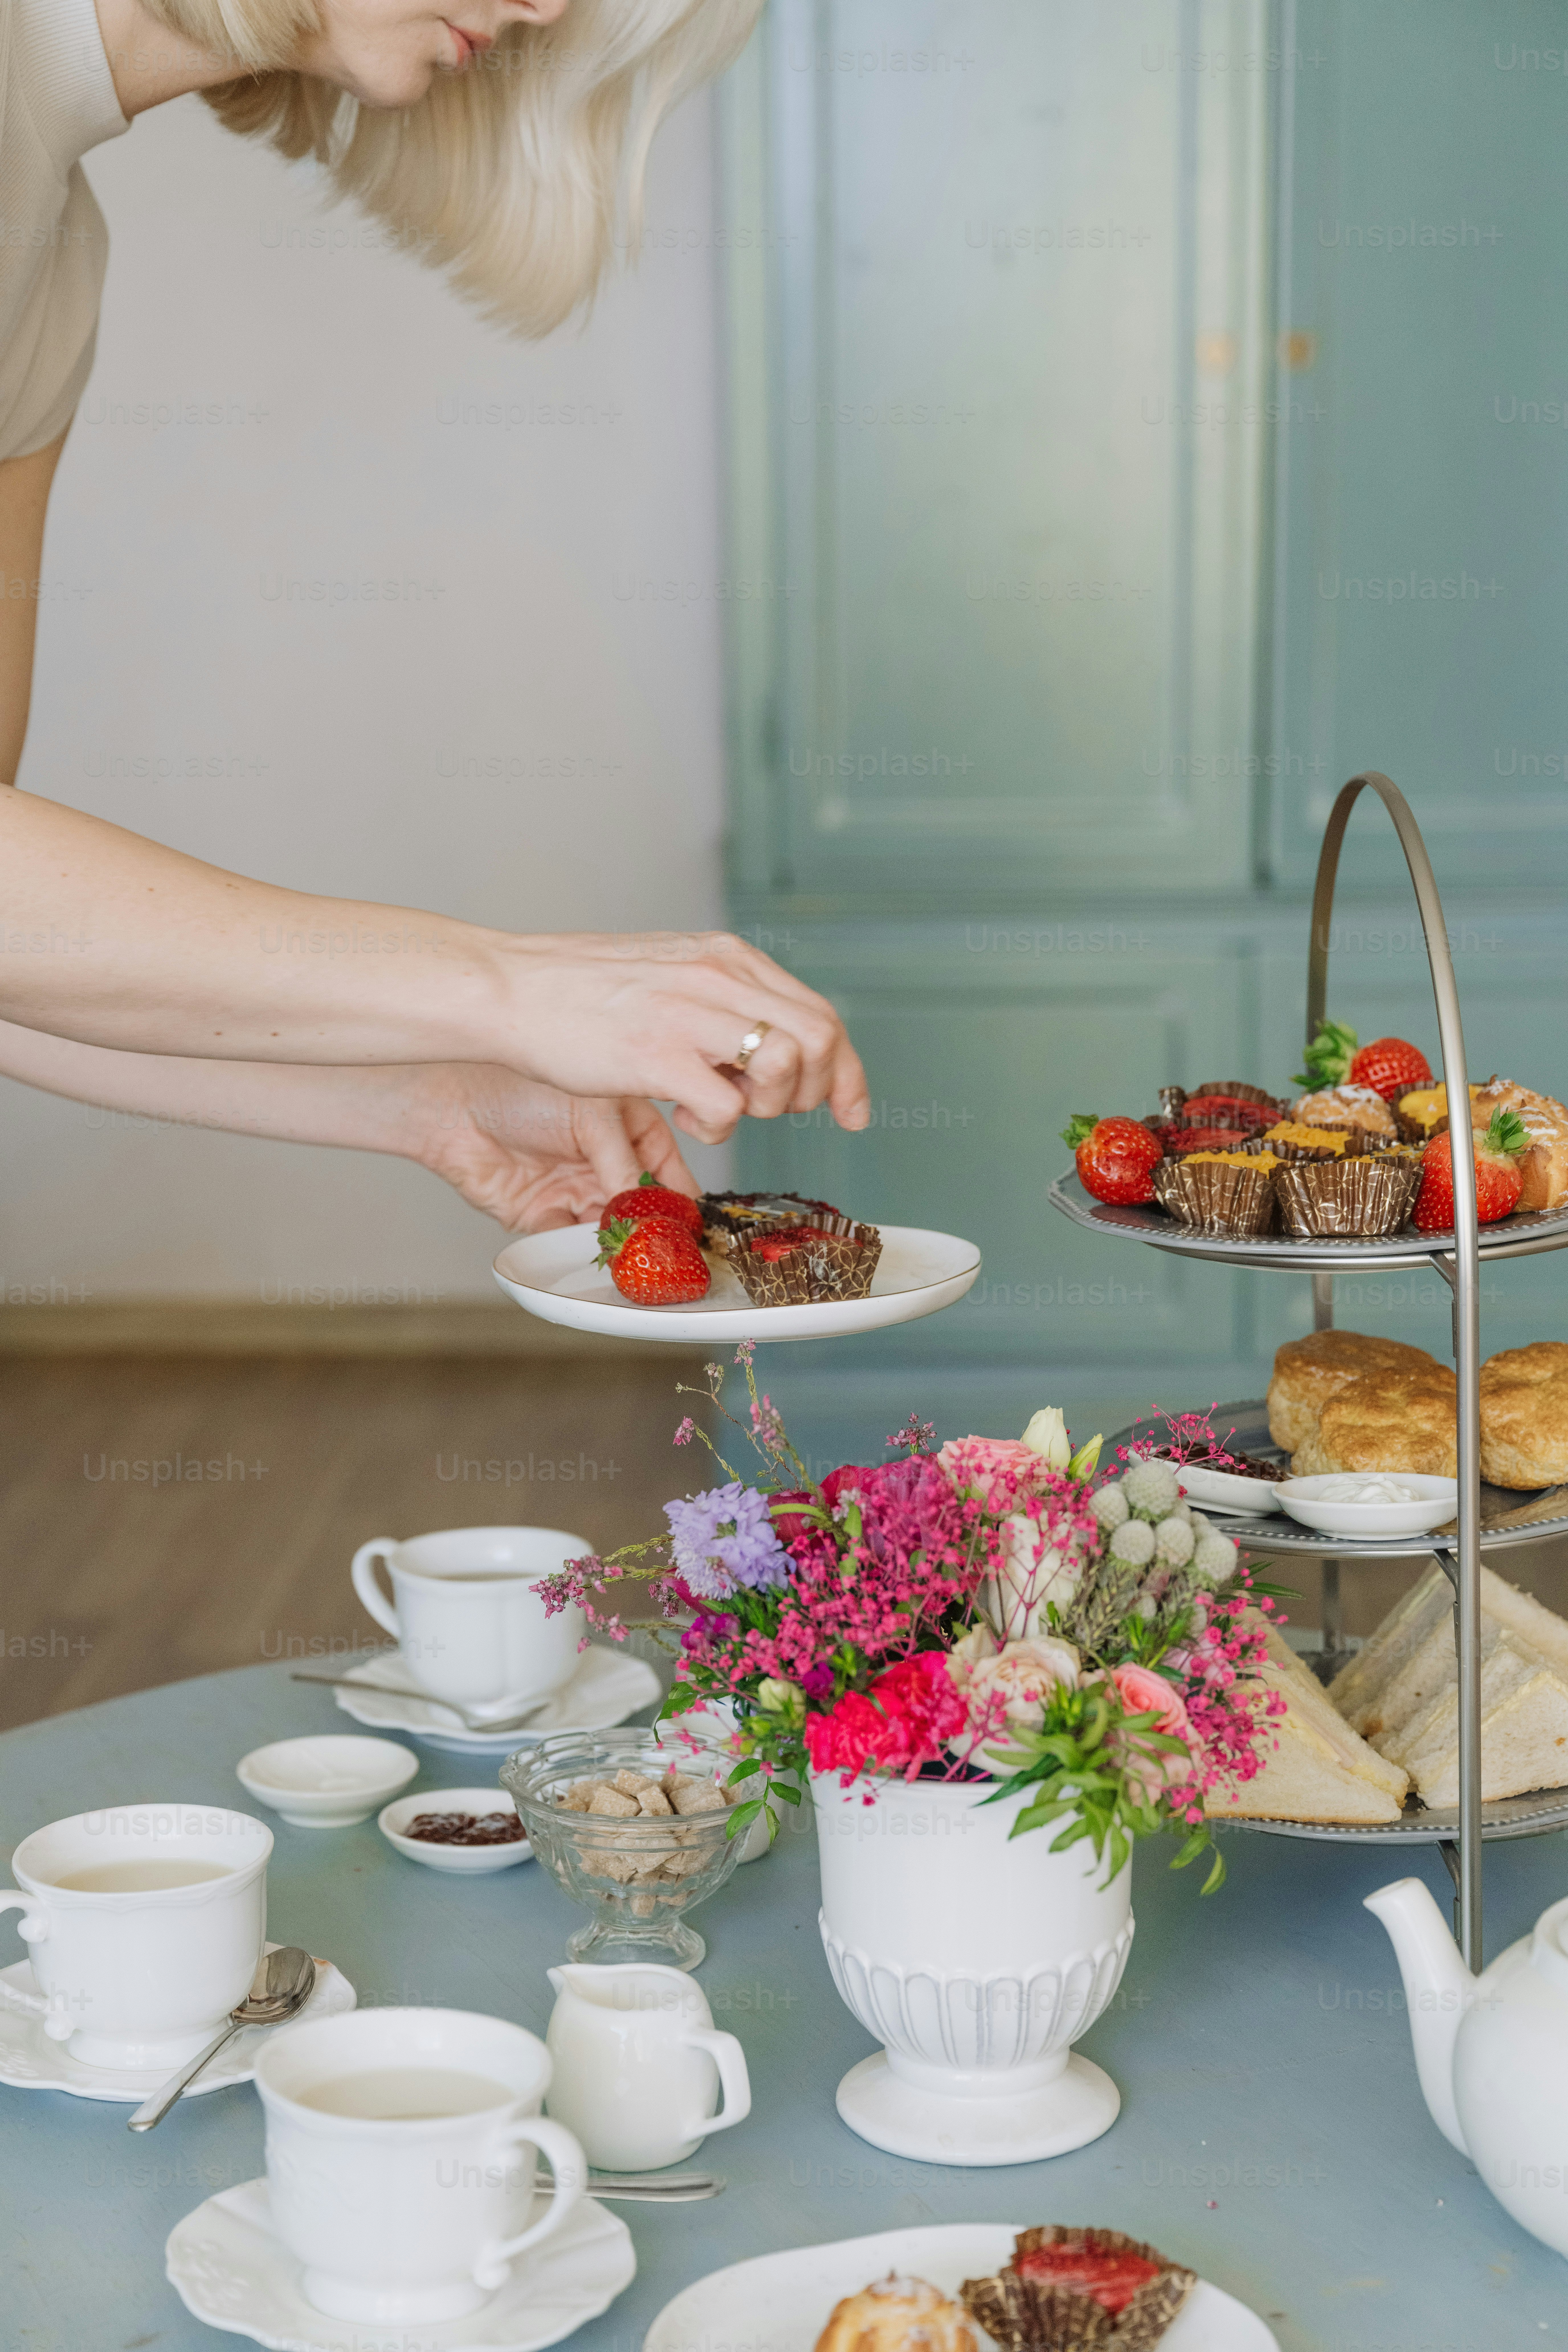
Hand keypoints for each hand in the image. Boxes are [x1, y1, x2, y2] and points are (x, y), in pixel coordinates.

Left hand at [410, 1064, 698, 1233]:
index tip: (692, 1226)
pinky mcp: (543, 1216)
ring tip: (628, 1253)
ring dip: (619, 1243)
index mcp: (629, 1129)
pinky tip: (587, 1248)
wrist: (454, 1105)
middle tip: (665, 1251)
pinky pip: (570, 1240)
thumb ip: (625, 1164)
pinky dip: (580, 1249)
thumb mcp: (593, 1116)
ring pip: (610, 1228)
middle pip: (642, 1207)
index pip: (668, 1171)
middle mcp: (606, 1163)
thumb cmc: (522, 1088)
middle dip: (653, 1230)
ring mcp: (575, 1190)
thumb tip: (654, 1207)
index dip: (681, 1200)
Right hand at [497, 931, 870, 1146]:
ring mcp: (689, 1016)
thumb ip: (724, 998)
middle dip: (819, 1091)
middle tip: (777, 1112)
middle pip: (821, 1040)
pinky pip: (728, 1106)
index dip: (848, 1071)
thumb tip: (769, 1041)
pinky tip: (688, 1119)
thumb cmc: (580, 991)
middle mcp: (719, 978)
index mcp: (727, 958)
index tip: (851, 1109)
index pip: (821, 1014)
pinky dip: (720, 1127)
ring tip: (725, 1107)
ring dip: (769, 1105)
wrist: (509, 987)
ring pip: (786, 1067)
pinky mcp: (656, 1057)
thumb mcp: (672, 972)